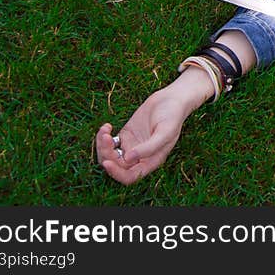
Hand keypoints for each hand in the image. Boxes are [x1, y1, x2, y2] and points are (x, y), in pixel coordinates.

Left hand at [96, 68, 211, 184]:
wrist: (172, 99)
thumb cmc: (172, 116)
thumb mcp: (165, 132)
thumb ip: (148, 148)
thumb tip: (128, 159)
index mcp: (151, 161)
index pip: (130, 176)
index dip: (117, 173)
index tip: (107, 162)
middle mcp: (139, 157)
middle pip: (116, 166)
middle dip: (107, 154)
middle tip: (106, 137)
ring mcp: (131, 146)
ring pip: (110, 156)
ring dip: (102, 146)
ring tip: (105, 130)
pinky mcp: (126, 135)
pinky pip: (109, 143)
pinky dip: (103, 137)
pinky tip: (107, 126)